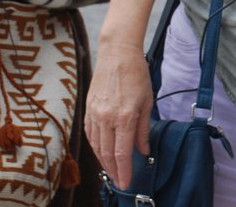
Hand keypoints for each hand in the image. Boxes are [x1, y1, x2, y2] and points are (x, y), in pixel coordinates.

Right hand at [84, 45, 153, 189]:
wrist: (117, 53)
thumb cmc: (136, 74)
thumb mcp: (147, 101)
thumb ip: (143, 129)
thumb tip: (143, 150)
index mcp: (124, 116)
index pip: (122, 153)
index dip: (124, 171)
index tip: (127, 182)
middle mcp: (106, 118)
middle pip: (107, 153)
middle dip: (114, 171)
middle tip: (120, 182)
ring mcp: (95, 113)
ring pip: (96, 146)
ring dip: (103, 161)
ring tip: (111, 171)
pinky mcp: (88, 108)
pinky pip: (90, 134)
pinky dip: (95, 146)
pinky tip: (101, 152)